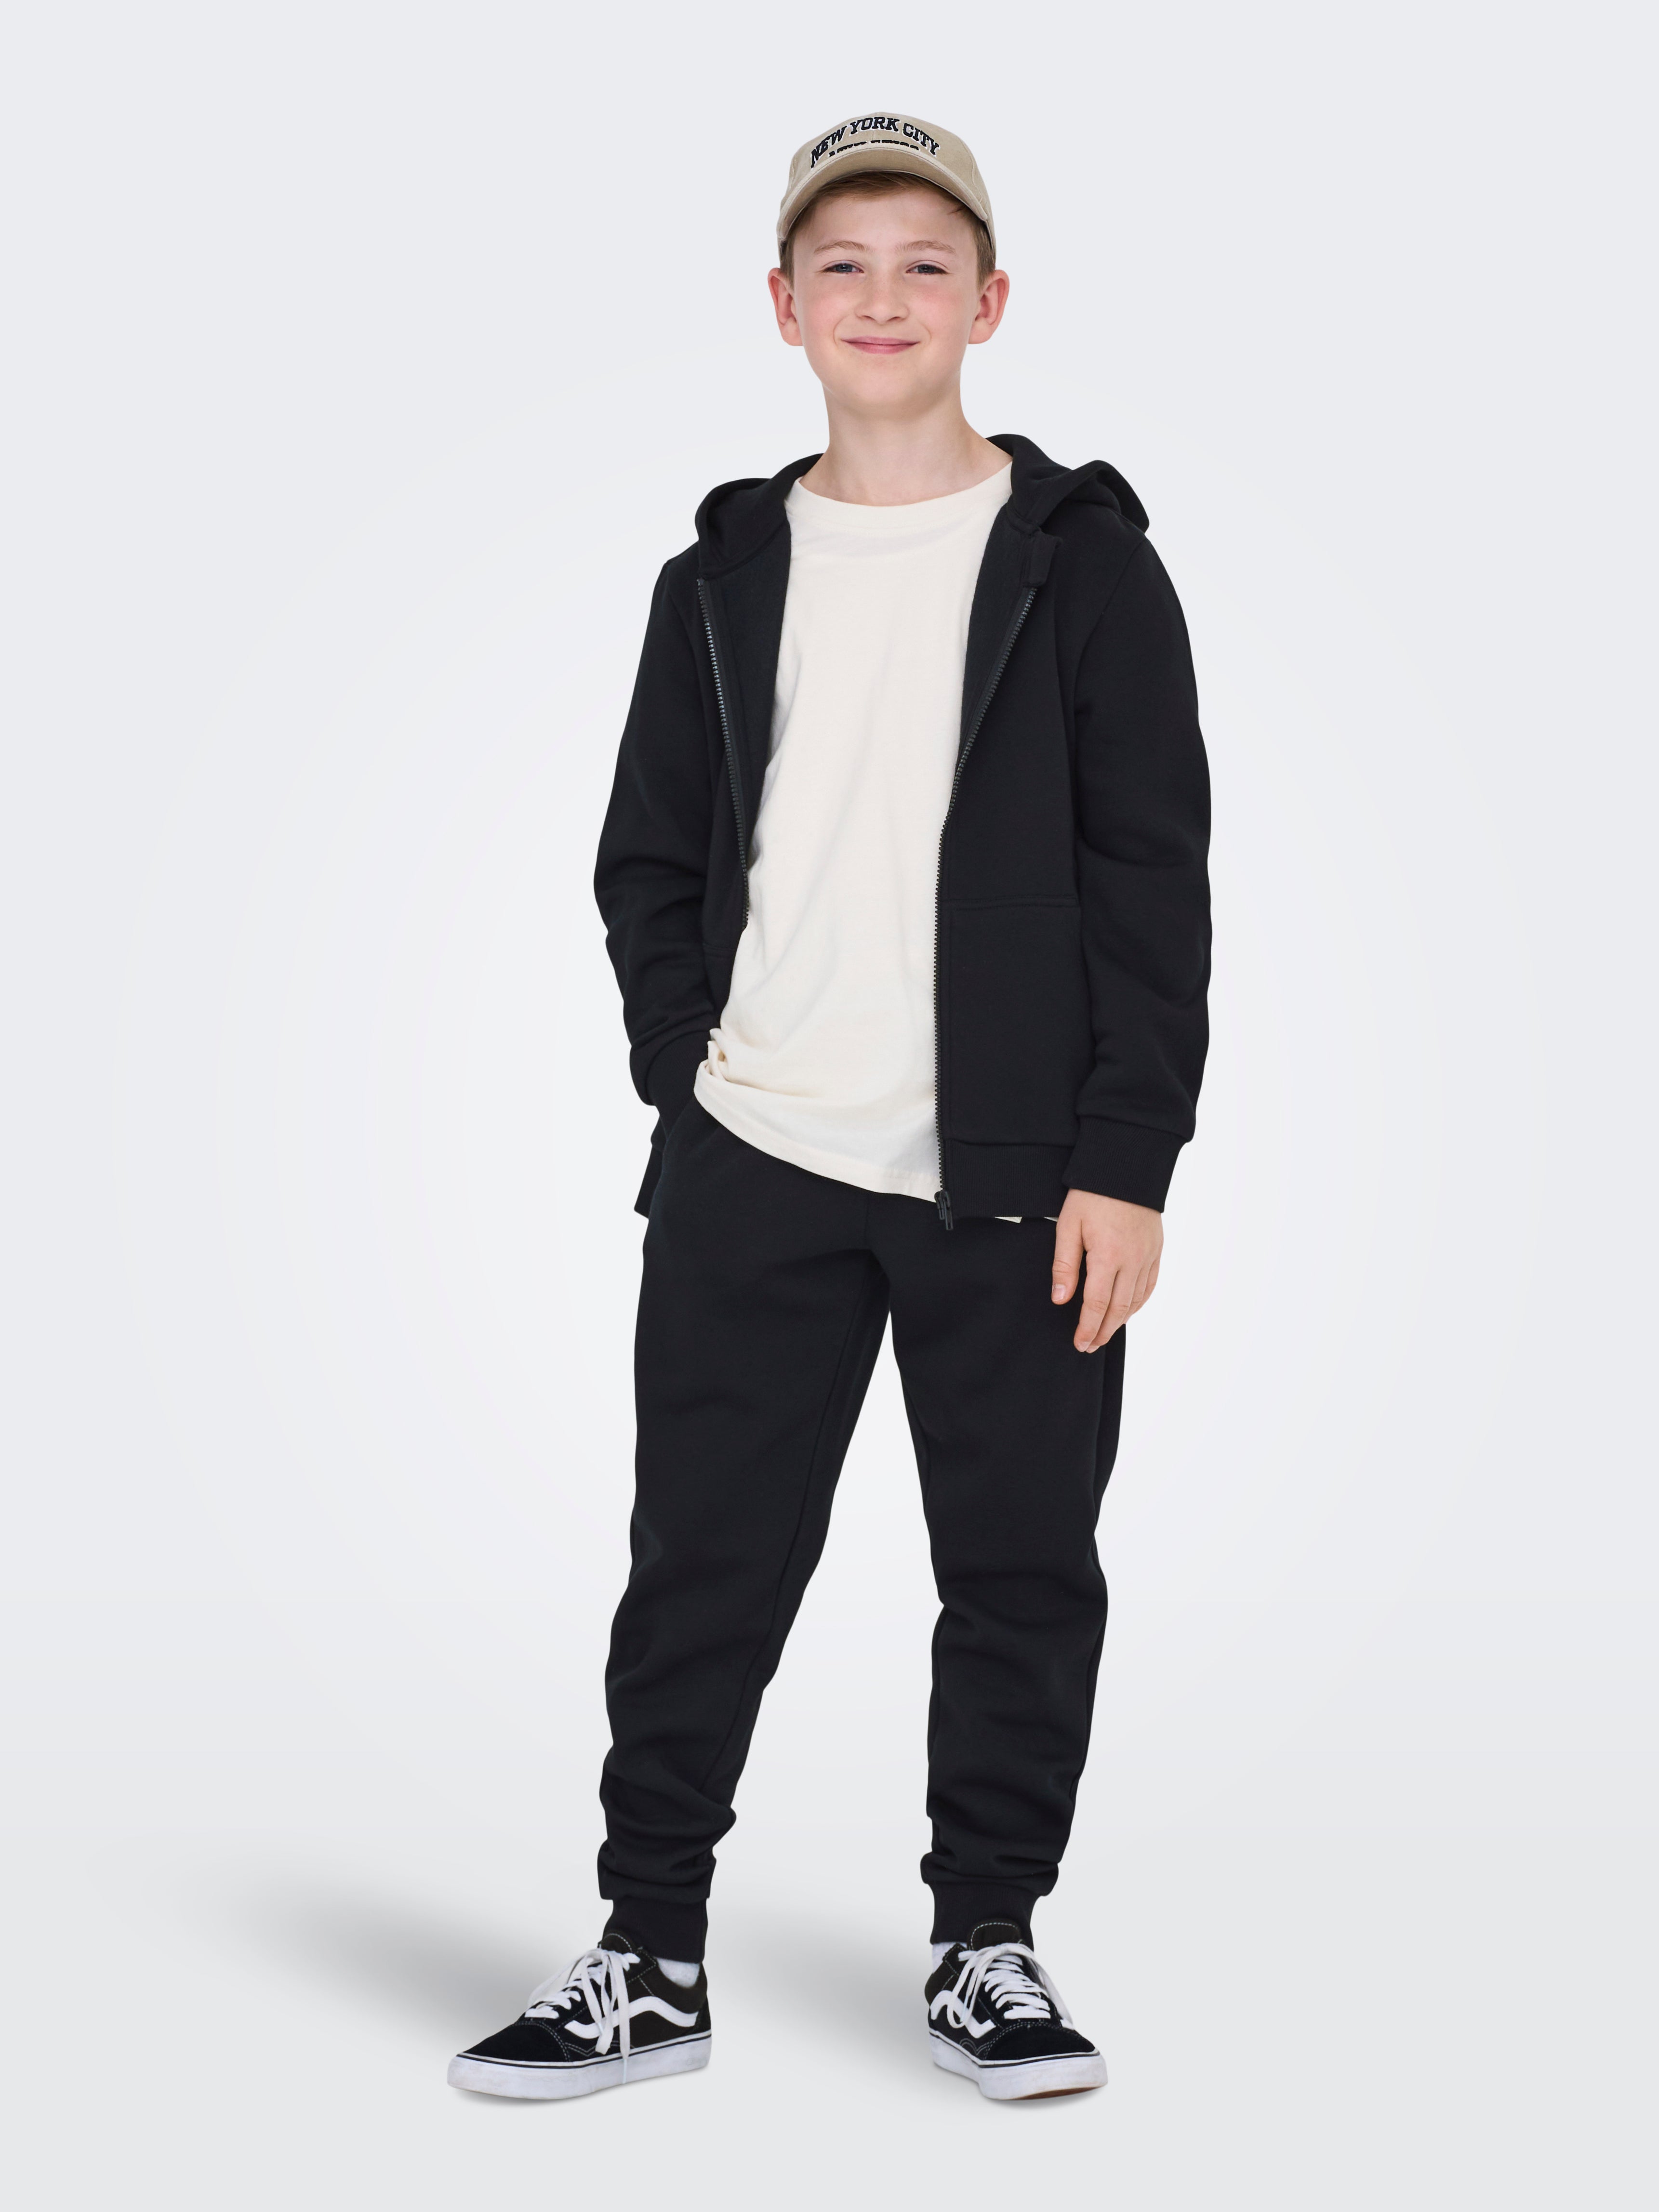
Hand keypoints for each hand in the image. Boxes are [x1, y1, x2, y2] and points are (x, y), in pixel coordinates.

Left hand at [1051, 1189, 1162, 1351]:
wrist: (1125, 1167)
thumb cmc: (1092, 1194)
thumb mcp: (1068, 1225)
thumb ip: (1064, 1265)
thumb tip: (1061, 1299)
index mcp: (1108, 1256)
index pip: (1097, 1304)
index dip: (1088, 1328)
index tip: (1079, 1343)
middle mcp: (1132, 1260)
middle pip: (1119, 1308)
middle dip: (1103, 1331)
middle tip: (1090, 1347)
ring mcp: (1148, 1256)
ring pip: (1136, 1300)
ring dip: (1120, 1321)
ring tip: (1105, 1334)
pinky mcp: (1156, 1250)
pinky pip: (1150, 1285)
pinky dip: (1138, 1303)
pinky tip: (1127, 1310)